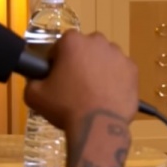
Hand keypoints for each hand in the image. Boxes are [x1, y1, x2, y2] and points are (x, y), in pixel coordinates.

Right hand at [23, 30, 138, 132]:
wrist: (99, 124)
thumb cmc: (65, 106)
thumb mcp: (34, 94)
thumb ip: (33, 79)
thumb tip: (38, 76)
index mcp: (72, 41)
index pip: (61, 46)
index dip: (57, 61)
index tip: (56, 77)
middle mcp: (98, 41)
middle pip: (85, 48)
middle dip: (80, 61)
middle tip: (75, 84)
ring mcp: (119, 54)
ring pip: (105, 57)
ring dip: (99, 68)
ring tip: (93, 91)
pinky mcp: (133, 68)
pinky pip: (120, 70)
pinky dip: (115, 78)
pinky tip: (108, 94)